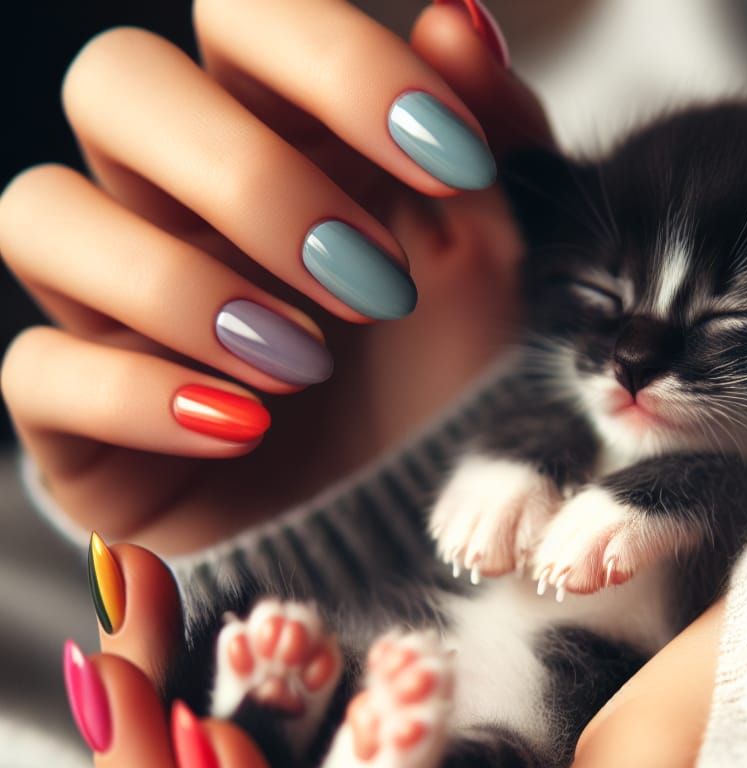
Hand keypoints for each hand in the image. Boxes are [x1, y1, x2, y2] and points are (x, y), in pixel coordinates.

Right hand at [1, 0, 548, 555]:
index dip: (337, 64)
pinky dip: (140, 394)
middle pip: (116, 84)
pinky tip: (243, 427)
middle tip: (372, 284)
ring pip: (41, 213)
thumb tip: (461, 18)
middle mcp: (178, 205)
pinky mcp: (78, 415)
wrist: (412, 540)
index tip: (450, 158)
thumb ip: (494, 151)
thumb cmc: (455, 398)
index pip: (242, 17)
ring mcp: (114, 306)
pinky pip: (37, 371)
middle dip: (251, 178)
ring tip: (305, 365)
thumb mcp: (504, 277)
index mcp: (281, 145)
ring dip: (183, 285)